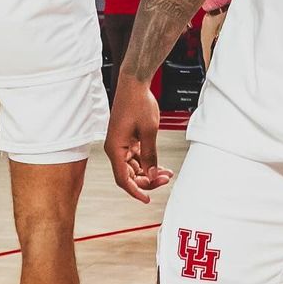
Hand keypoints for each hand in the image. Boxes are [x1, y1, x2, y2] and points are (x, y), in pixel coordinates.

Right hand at [104, 73, 173, 202]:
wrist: (134, 84)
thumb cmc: (139, 104)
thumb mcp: (149, 131)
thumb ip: (150, 155)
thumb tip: (152, 174)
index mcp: (115, 149)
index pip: (123, 179)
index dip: (136, 191)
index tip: (147, 199)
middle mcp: (115, 149)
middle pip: (129, 175)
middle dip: (147, 180)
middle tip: (165, 179)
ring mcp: (121, 144)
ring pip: (134, 167)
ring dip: (149, 171)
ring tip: (167, 173)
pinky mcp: (127, 139)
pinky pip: (136, 157)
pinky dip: (148, 161)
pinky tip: (160, 164)